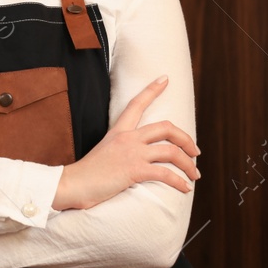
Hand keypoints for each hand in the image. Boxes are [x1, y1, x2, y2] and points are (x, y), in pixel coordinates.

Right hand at [52, 75, 199, 210]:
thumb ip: (120, 150)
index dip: (152, 90)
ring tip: (194, 175)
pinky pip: (165, 173)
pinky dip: (179, 181)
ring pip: (171, 151)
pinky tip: (185, 188)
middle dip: (186, 139)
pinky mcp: (133, 170)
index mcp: (118, 131)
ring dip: (188, 164)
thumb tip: (134, 158)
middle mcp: (127, 138)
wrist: (72, 184)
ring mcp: (131, 153)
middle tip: (195, 151)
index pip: (136, 104)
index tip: (165, 79)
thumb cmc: (85, 174)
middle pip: (166, 128)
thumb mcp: (103, 153)